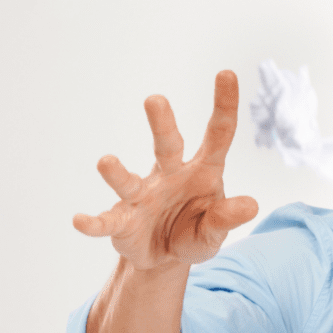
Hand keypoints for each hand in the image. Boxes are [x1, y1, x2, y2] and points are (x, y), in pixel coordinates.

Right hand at [73, 71, 258, 270]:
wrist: (164, 259)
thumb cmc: (194, 233)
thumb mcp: (215, 230)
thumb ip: (227, 217)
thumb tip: (251, 206)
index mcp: (202, 172)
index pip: (218, 135)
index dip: (224, 106)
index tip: (227, 73)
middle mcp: (170, 175)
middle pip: (167, 146)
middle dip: (161, 124)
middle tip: (155, 100)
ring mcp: (142, 197)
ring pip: (128, 181)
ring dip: (117, 173)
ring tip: (106, 162)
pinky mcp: (121, 221)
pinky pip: (106, 221)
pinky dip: (93, 222)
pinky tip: (80, 220)